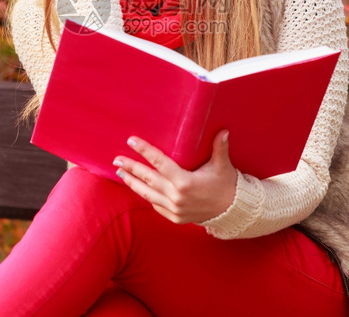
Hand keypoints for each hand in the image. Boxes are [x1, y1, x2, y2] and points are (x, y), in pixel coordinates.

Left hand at [113, 130, 237, 224]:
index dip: (144, 151)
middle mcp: (176, 196)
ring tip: (120, 173)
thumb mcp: (223, 165)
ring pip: (147, 194)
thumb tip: (223, 130)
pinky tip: (138, 187)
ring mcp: (174, 209)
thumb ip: (220, 147)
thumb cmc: (226, 184)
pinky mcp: (175, 218)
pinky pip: (155, 205)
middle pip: (148, 178)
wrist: (232, 212)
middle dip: (131, 167)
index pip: (159, 162)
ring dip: (132, 183)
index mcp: (185, 182)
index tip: (131, 141)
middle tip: (116, 159)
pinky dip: (146, 195)